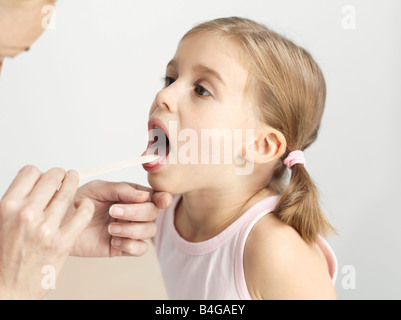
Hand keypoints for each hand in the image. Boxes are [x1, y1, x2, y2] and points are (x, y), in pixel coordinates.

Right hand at [0, 166, 93, 299]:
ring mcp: (46, 228)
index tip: (44, 176)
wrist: (8, 288)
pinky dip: (86, 206)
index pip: (30, 172)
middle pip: (52, 178)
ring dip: (73, 183)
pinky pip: (83, 214)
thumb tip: (31, 185)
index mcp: (8, 206)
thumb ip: (16, 202)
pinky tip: (84, 205)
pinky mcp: (63, 242)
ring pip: (68, 193)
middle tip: (65, 175)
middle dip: (60, 174)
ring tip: (74, 180)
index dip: (40, 172)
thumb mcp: (1, 222)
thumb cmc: (5, 256)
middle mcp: (26, 214)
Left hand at [70, 180, 171, 256]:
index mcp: (132, 196)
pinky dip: (130, 245)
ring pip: (149, 231)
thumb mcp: (98, 189)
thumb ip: (121, 190)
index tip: (161, 200)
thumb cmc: (78, 201)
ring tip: (110, 228)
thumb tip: (144, 195)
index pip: (154, 196)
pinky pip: (140, 249)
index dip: (162, 198)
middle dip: (135, 212)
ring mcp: (130, 230)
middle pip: (153, 213)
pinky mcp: (123, 247)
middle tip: (112, 211)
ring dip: (131, 229)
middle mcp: (134, 213)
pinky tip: (114, 241)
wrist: (59, 223)